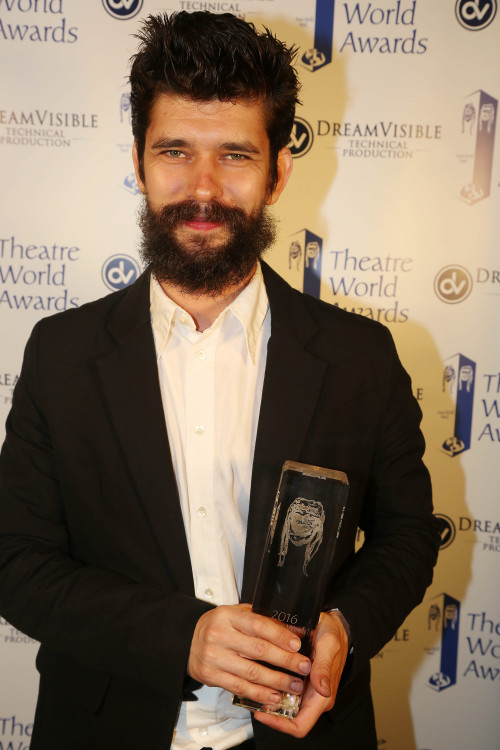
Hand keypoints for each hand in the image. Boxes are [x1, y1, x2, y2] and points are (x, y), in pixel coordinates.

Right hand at [188, 603, 311, 707]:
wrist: (187, 641)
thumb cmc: (218, 626)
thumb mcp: (236, 614)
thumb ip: (261, 620)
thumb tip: (293, 631)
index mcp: (228, 615)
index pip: (258, 625)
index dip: (280, 635)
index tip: (297, 644)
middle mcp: (219, 635)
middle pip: (258, 650)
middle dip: (285, 660)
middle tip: (304, 667)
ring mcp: (214, 657)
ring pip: (251, 672)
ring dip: (276, 681)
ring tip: (294, 685)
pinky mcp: (211, 676)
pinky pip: (240, 687)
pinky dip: (259, 694)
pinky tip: (274, 696)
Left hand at [254, 610, 348, 737]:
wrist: (336, 626)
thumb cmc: (334, 635)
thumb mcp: (329, 645)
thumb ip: (324, 667)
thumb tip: (322, 690)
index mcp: (322, 696)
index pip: (300, 725)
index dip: (280, 725)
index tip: (262, 713)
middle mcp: (314, 697)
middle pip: (289, 719)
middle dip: (270, 714)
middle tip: (252, 700)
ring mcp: (307, 690)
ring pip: (284, 707)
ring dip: (269, 702)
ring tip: (253, 689)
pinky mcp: (301, 682)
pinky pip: (285, 693)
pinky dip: (273, 689)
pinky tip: (261, 680)